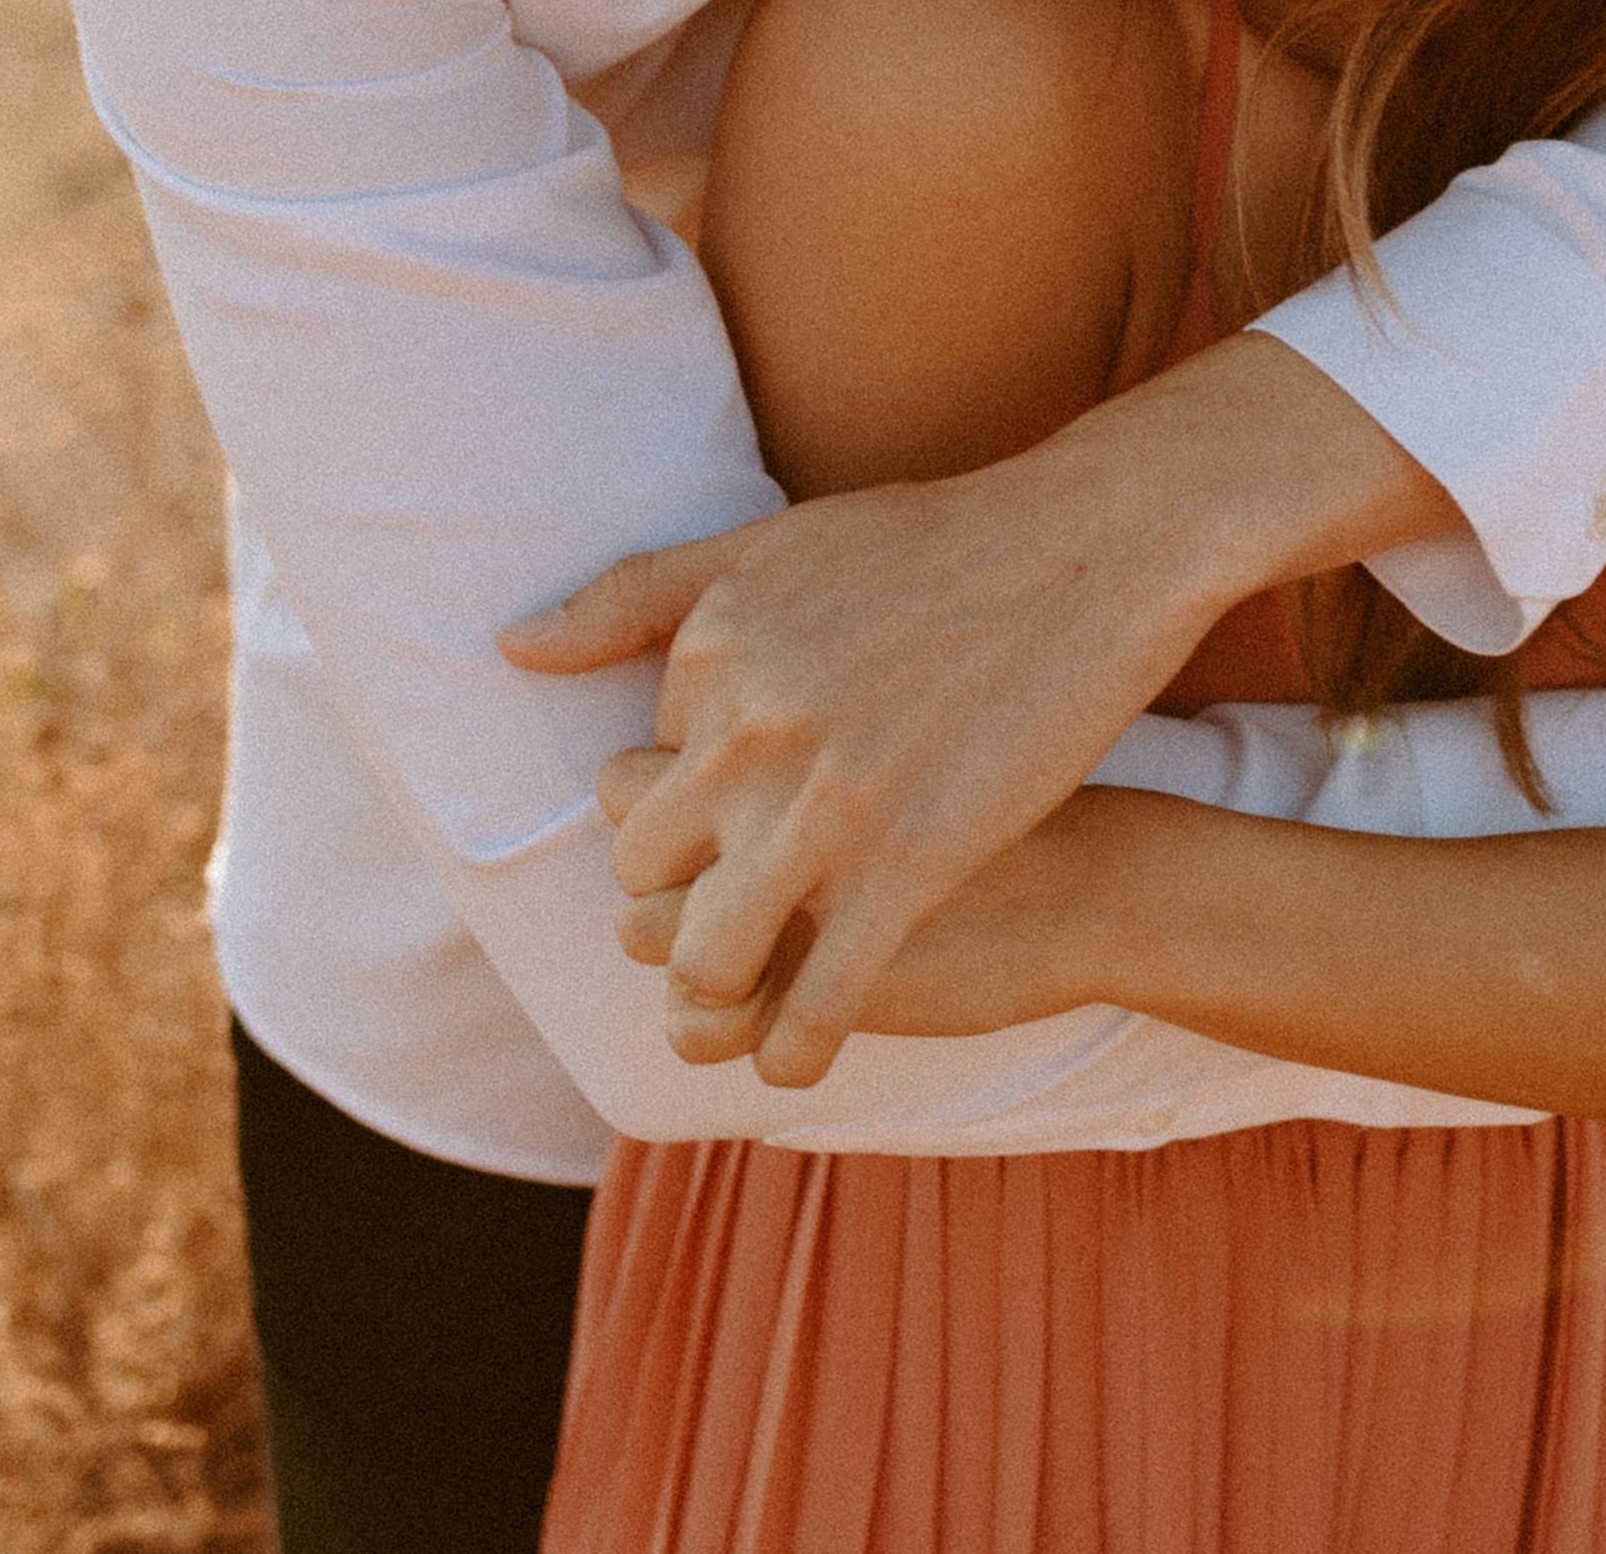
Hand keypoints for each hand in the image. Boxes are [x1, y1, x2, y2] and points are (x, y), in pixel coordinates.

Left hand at [500, 333, 1448, 1087]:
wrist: (1091, 551)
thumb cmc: (937, 543)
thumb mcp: (775, 544)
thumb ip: (639, 594)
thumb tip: (513, 649)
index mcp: (713, 650)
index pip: (638, 782)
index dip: (679, 818)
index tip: (727, 830)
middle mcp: (750, 724)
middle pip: (652, 874)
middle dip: (675, 911)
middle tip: (726, 928)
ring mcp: (829, 801)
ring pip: (712, 953)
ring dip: (716, 999)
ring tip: (742, 1011)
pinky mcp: (913, 862)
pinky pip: (819, 995)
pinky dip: (796, 1047)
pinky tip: (797, 1062)